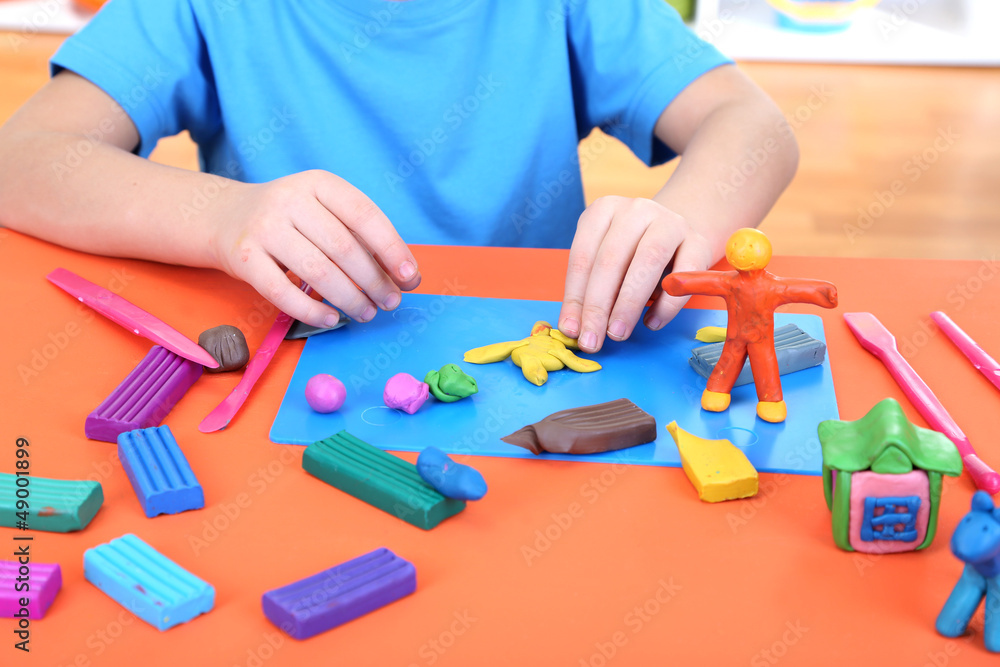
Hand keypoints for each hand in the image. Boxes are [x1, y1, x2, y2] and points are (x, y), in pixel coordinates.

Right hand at [209, 170, 419, 326]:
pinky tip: (331, 318)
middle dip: (374, 281)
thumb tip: (404, 275)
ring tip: (366, 313)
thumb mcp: (324, 211)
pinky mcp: (244, 257)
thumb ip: (361, 237)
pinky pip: (282, 292)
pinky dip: (312, 310)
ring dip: (349, 298)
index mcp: (319, 184)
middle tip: (390, 302)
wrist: (225, 216)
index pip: (364, 215)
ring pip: (317, 271)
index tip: (409, 276)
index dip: (391, 249)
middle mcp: (290, 200)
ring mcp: (264, 227)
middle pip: (343, 247)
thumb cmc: (292, 220)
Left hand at [558, 196, 715, 352]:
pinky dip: (667, 304)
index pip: (583, 257)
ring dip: (628, 304)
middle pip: (612, 260)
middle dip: (598, 306)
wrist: (676, 235)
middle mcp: (636, 210)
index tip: (571, 329)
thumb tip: (574, 327)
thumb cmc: (631, 253)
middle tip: (593, 339)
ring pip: (647, 262)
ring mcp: (670, 222)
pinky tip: (651, 322)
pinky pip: (683, 275)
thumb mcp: (605, 261)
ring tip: (617, 333)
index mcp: (603, 210)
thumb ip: (589, 289)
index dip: (575, 297)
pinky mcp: (698, 242)